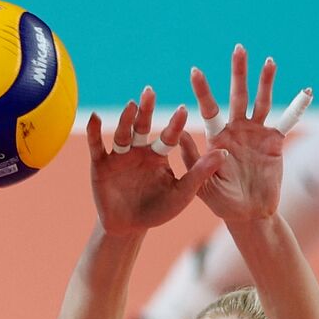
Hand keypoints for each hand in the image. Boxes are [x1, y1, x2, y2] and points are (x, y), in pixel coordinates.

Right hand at [88, 87, 224, 235]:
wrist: (128, 227)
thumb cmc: (158, 210)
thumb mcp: (182, 193)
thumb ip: (200, 173)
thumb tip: (224, 152)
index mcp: (159, 154)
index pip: (169, 135)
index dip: (175, 124)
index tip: (183, 110)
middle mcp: (139, 150)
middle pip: (142, 126)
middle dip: (146, 110)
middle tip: (150, 91)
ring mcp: (119, 156)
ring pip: (122, 133)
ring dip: (125, 119)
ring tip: (131, 105)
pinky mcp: (100, 164)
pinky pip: (96, 146)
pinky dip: (94, 132)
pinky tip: (95, 117)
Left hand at [190, 45, 309, 221]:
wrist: (247, 213)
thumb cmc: (221, 201)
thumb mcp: (200, 183)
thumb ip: (193, 159)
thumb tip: (182, 135)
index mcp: (217, 138)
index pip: (208, 109)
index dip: (202, 90)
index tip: (194, 71)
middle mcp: (236, 130)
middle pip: (237, 96)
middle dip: (238, 73)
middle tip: (238, 49)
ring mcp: (256, 134)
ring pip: (262, 102)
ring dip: (266, 82)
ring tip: (268, 61)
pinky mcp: (275, 141)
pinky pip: (287, 121)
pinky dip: (297, 107)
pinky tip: (307, 91)